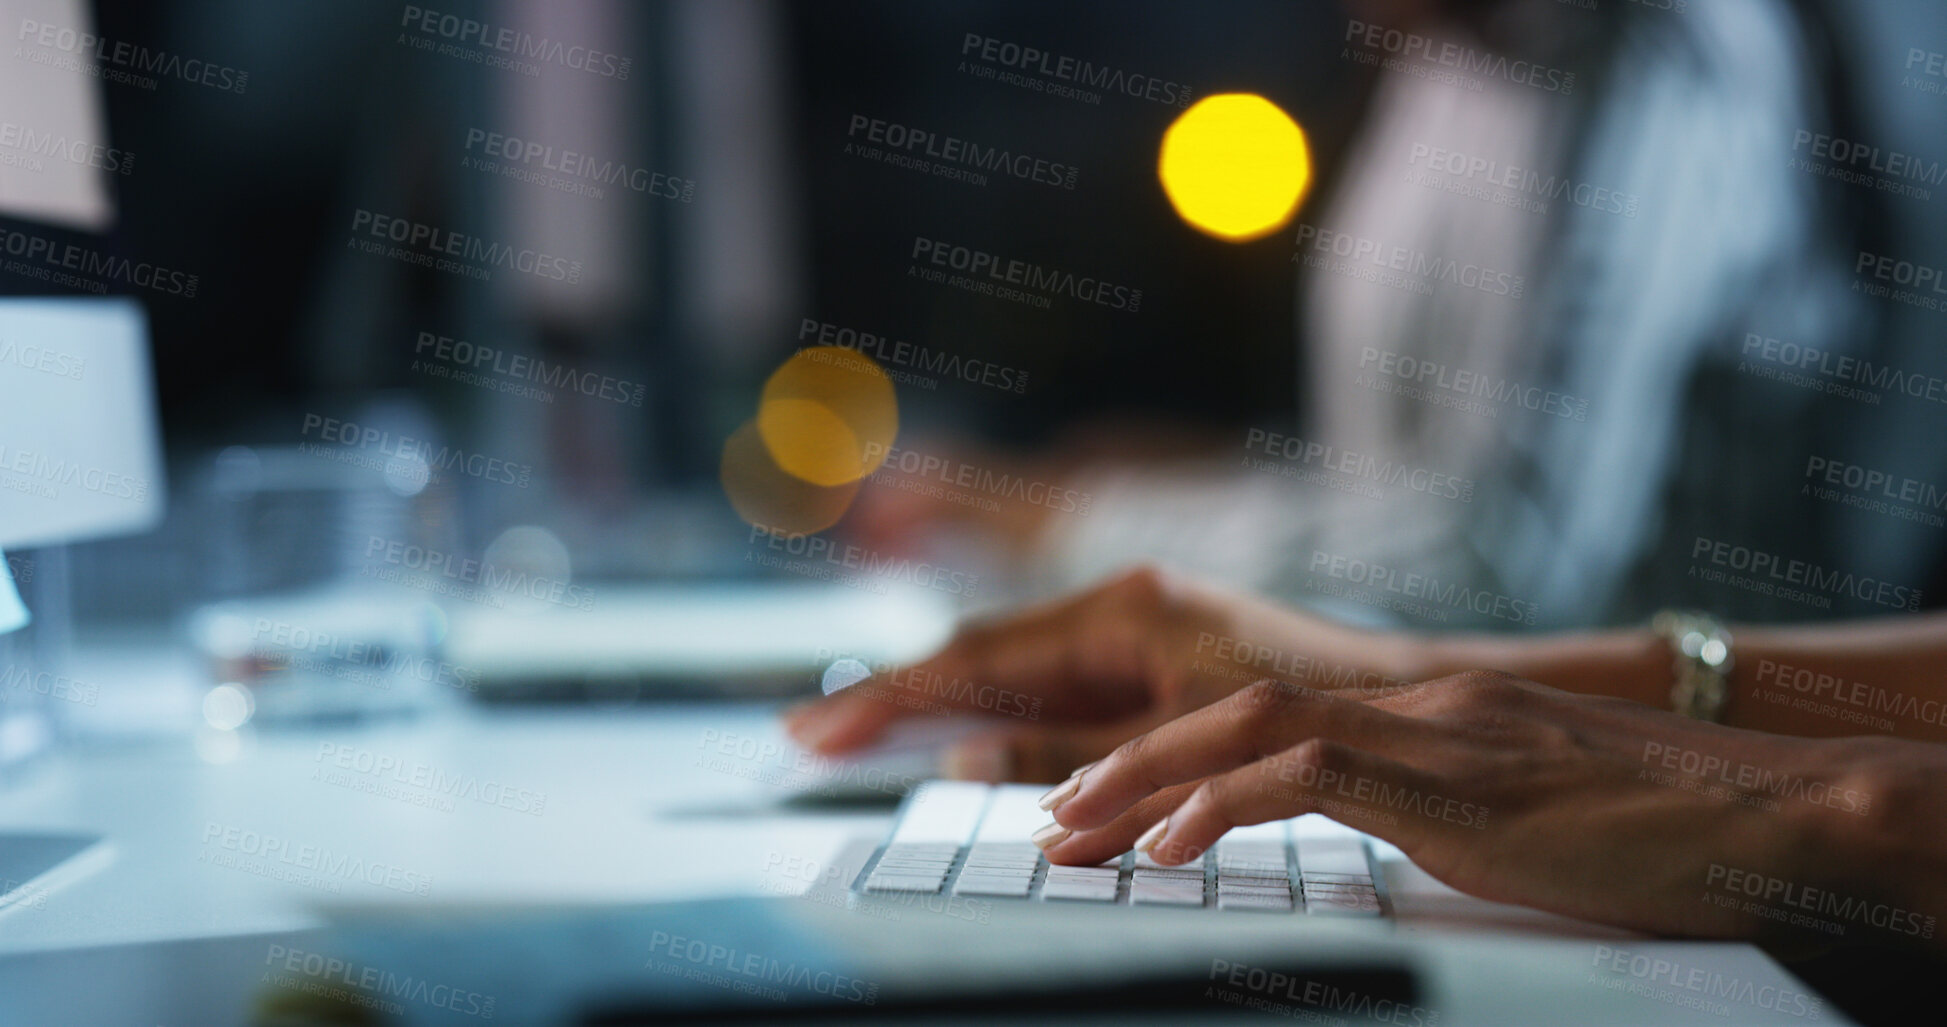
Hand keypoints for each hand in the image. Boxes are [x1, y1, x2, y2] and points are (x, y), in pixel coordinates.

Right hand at [783, 567, 1422, 781]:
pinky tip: (952, 739)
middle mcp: (1114, 603)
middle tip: (806, 736)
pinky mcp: (1145, 651)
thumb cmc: (1303, 707)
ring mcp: (1128, 624)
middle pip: (976, 656)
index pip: (975, 660)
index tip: (818, 731)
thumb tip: (963, 763)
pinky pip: (1052, 683)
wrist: (1396, 695)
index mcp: (1118, 609)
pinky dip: (998, 713)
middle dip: (890, 698)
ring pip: (1009, 669)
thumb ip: (1068, 755)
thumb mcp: (1176, 741)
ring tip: (851, 737)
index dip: (889, 699)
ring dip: (935, 705)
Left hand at [1038, 671, 1946, 949]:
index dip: (1164, 751)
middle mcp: (1407, 706)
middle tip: (1043, 814)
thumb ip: (1429, 806)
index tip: (1093, 798)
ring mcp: (1428, 733)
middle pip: (1223, 708)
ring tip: (1069, 831)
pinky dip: (1224, 804)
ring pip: (1245, 726)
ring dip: (1143, 778)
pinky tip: (1169, 846)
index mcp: (1416, 711)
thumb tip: (1366, 830)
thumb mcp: (1510, 814)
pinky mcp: (1452, 780)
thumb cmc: (1649, 826)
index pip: (1257, 711)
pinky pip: (1311, 774)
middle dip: (1121, 760)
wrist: (1763, 811)